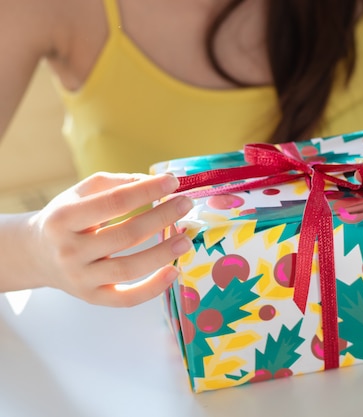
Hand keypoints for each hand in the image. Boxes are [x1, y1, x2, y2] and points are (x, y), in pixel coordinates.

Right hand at [28, 172, 192, 306]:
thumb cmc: (66, 219)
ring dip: (162, 254)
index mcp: (64, 218)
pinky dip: (153, 288)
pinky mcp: (93, 298)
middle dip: (161, 218)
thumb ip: (113, 184)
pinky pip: (127, 299)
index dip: (146, 190)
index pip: (114, 202)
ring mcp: (81, 278)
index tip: (173, 181)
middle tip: (186, 204)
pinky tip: (173, 272)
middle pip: (125, 235)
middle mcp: (70, 251)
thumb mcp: (79, 194)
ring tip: (186, 239)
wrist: (36, 255)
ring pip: (129, 269)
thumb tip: (151, 181)